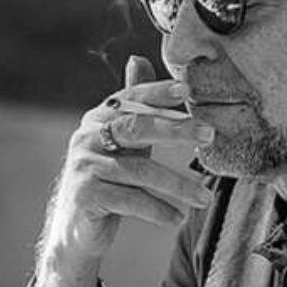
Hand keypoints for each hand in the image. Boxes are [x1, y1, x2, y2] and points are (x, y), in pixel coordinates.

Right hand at [41, 55, 214, 264]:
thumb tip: (138, 58)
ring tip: (203, 197)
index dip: (157, 92)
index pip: (130, 99)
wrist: (77, 228)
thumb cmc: (108, 180)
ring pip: (139, 171)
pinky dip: (157, 210)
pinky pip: (130, 200)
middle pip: (136, 127)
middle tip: (209, 134)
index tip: (186, 89)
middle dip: (176, 129)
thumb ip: (135, 108)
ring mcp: (84, 166)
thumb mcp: (123, 142)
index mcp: (98, 119)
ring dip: (177, 185)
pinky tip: (176, 218)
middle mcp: (87, 138)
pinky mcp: (86, 196)